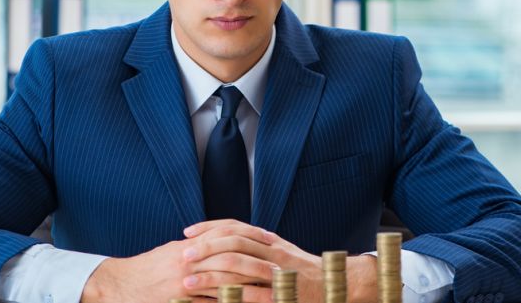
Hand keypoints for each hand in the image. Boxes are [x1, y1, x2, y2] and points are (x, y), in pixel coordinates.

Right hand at [80, 222, 274, 302]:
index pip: (229, 234)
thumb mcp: (174, 252)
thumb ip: (198, 248)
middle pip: (233, 258)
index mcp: (192, 244)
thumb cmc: (148, 269)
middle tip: (281, 271)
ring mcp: (186, 280)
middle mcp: (191, 258)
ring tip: (273, 294)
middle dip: (259, 264)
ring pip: (226, 282)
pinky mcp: (182, 298)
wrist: (119, 284)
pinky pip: (212, 302)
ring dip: (252, 288)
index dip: (252, 237)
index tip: (273, 241)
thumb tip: (222, 246)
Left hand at [184, 220, 377, 302]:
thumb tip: (226, 241)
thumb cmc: (305, 271)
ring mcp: (278, 271)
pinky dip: (228, 298)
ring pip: (238, 266)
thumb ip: (257, 245)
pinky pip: (250, 295)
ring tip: (187, 282)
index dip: (209, 227)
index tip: (187, 232)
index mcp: (270, 239)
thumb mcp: (281, 251)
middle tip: (183, 255)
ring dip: (210, 274)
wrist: (337, 283)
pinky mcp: (281, 293)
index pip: (234, 226)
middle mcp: (273, 250)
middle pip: (233, 241)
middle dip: (205, 247)